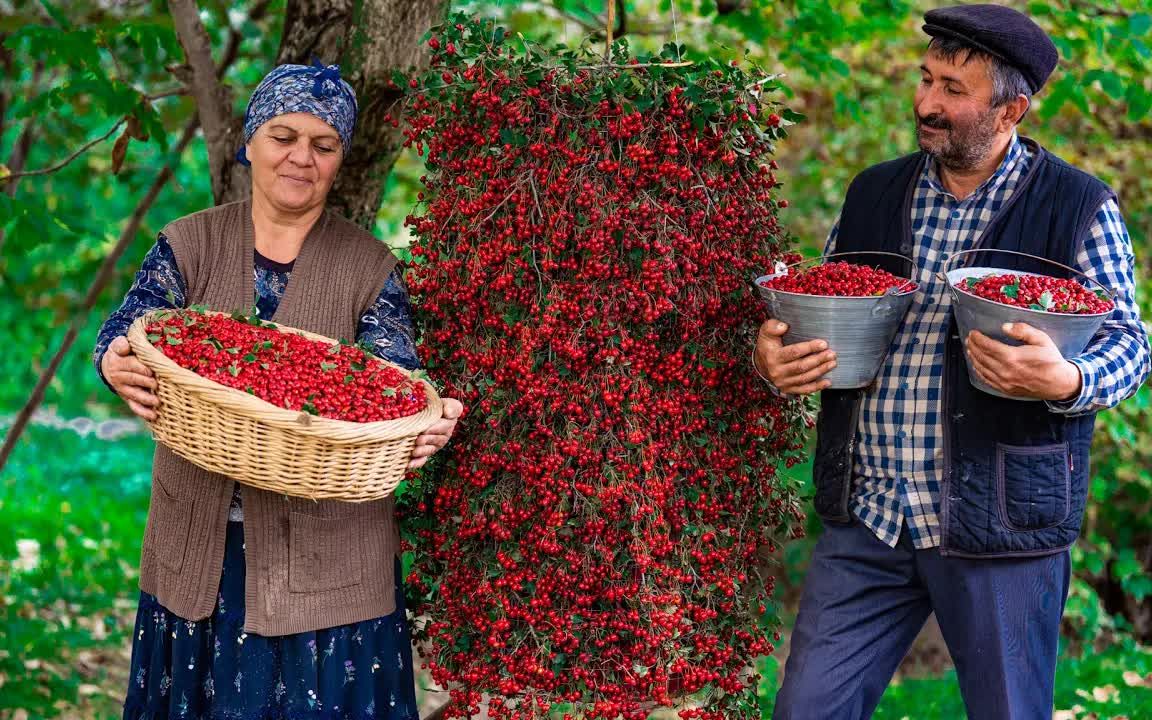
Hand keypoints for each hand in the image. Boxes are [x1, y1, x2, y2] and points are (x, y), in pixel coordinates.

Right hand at [100, 336, 159, 419]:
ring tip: (157, 402)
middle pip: (133, 380)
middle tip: (156, 384)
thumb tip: (125, 346)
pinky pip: (134, 406)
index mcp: (118, 362)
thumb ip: (121, 344)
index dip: (141, 368)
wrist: (110, 364)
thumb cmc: (122, 352)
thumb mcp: (119, 344)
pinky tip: (153, 416)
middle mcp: (118, 376)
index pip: (130, 365)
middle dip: (145, 382)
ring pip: (134, 394)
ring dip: (145, 399)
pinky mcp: (127, 398)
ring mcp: (123, 389)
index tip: (151, 371)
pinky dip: (143, 412)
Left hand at [409, 397, 463, 468]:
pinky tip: (409, 464)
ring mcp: (435, 445)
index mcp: (450, 421)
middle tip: (418, 439)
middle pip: (437, 438)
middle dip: (427, 439)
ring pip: (430, 449)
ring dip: (422, 451)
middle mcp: (445, 434)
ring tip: (414, 451)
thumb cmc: (432, 404)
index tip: (429, 426)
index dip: (437, 427)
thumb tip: (448, 413)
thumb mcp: (444, 402)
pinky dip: (416, 462)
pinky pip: (423, 459)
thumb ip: (451, 406)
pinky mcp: (426, 452)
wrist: (422, 411)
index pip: (445, 424)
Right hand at [753, 319, 836, 395]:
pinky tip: (828, 382)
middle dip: (818, 360)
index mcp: (773, 357)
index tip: (823, 344)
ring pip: (804, 378)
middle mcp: (777, 371)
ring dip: (820, 371)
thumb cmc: (768, 345)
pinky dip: (817, 387)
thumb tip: (784, 326)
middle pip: (801, 366)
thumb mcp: (766, 332)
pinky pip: (804, 390)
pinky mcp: (788, 389)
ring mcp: (783, 382)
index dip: (809, 348)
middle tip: (831, 354)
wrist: (762, 364)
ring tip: (832, 363)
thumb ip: (772, 327)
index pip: (793, 352)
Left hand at [965, 323, 1081, 400]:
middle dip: (973, 346)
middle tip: (969, 339)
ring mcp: (1004, 382)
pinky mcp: (1006, 389)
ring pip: (982, 368)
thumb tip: (1005, 327)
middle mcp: (1005, 371)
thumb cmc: (1052, 360)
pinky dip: (979, 371)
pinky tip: (977, 365)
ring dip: (974, 358)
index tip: (973, 333)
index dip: (978, 339)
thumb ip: (1023, 331)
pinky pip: (987, 380)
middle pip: (982, 357)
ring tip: (970, 349)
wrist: (1060, 383)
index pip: (988, 346)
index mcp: (1013, 357)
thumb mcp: (1042, 340)